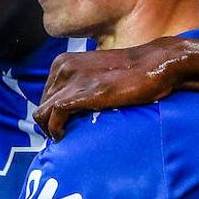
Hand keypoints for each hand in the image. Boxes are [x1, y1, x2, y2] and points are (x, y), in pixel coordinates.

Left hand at [33, 37, 188, 139]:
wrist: (157, 64)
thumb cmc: (133, 72)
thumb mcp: (98, 73)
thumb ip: (81, 83)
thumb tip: (71, 105)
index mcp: (63, 62)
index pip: (45, 94)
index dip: (50, 112)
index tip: (62, 125)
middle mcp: (62, 68)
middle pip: (41, 104)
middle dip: (49, 121)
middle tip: (64, 134)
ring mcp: (71, 80)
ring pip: (42, 113)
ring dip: (49, 129)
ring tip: (64, 137)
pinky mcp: (81, 93)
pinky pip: (54, 116)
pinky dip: (55, 130)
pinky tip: (64, 136)